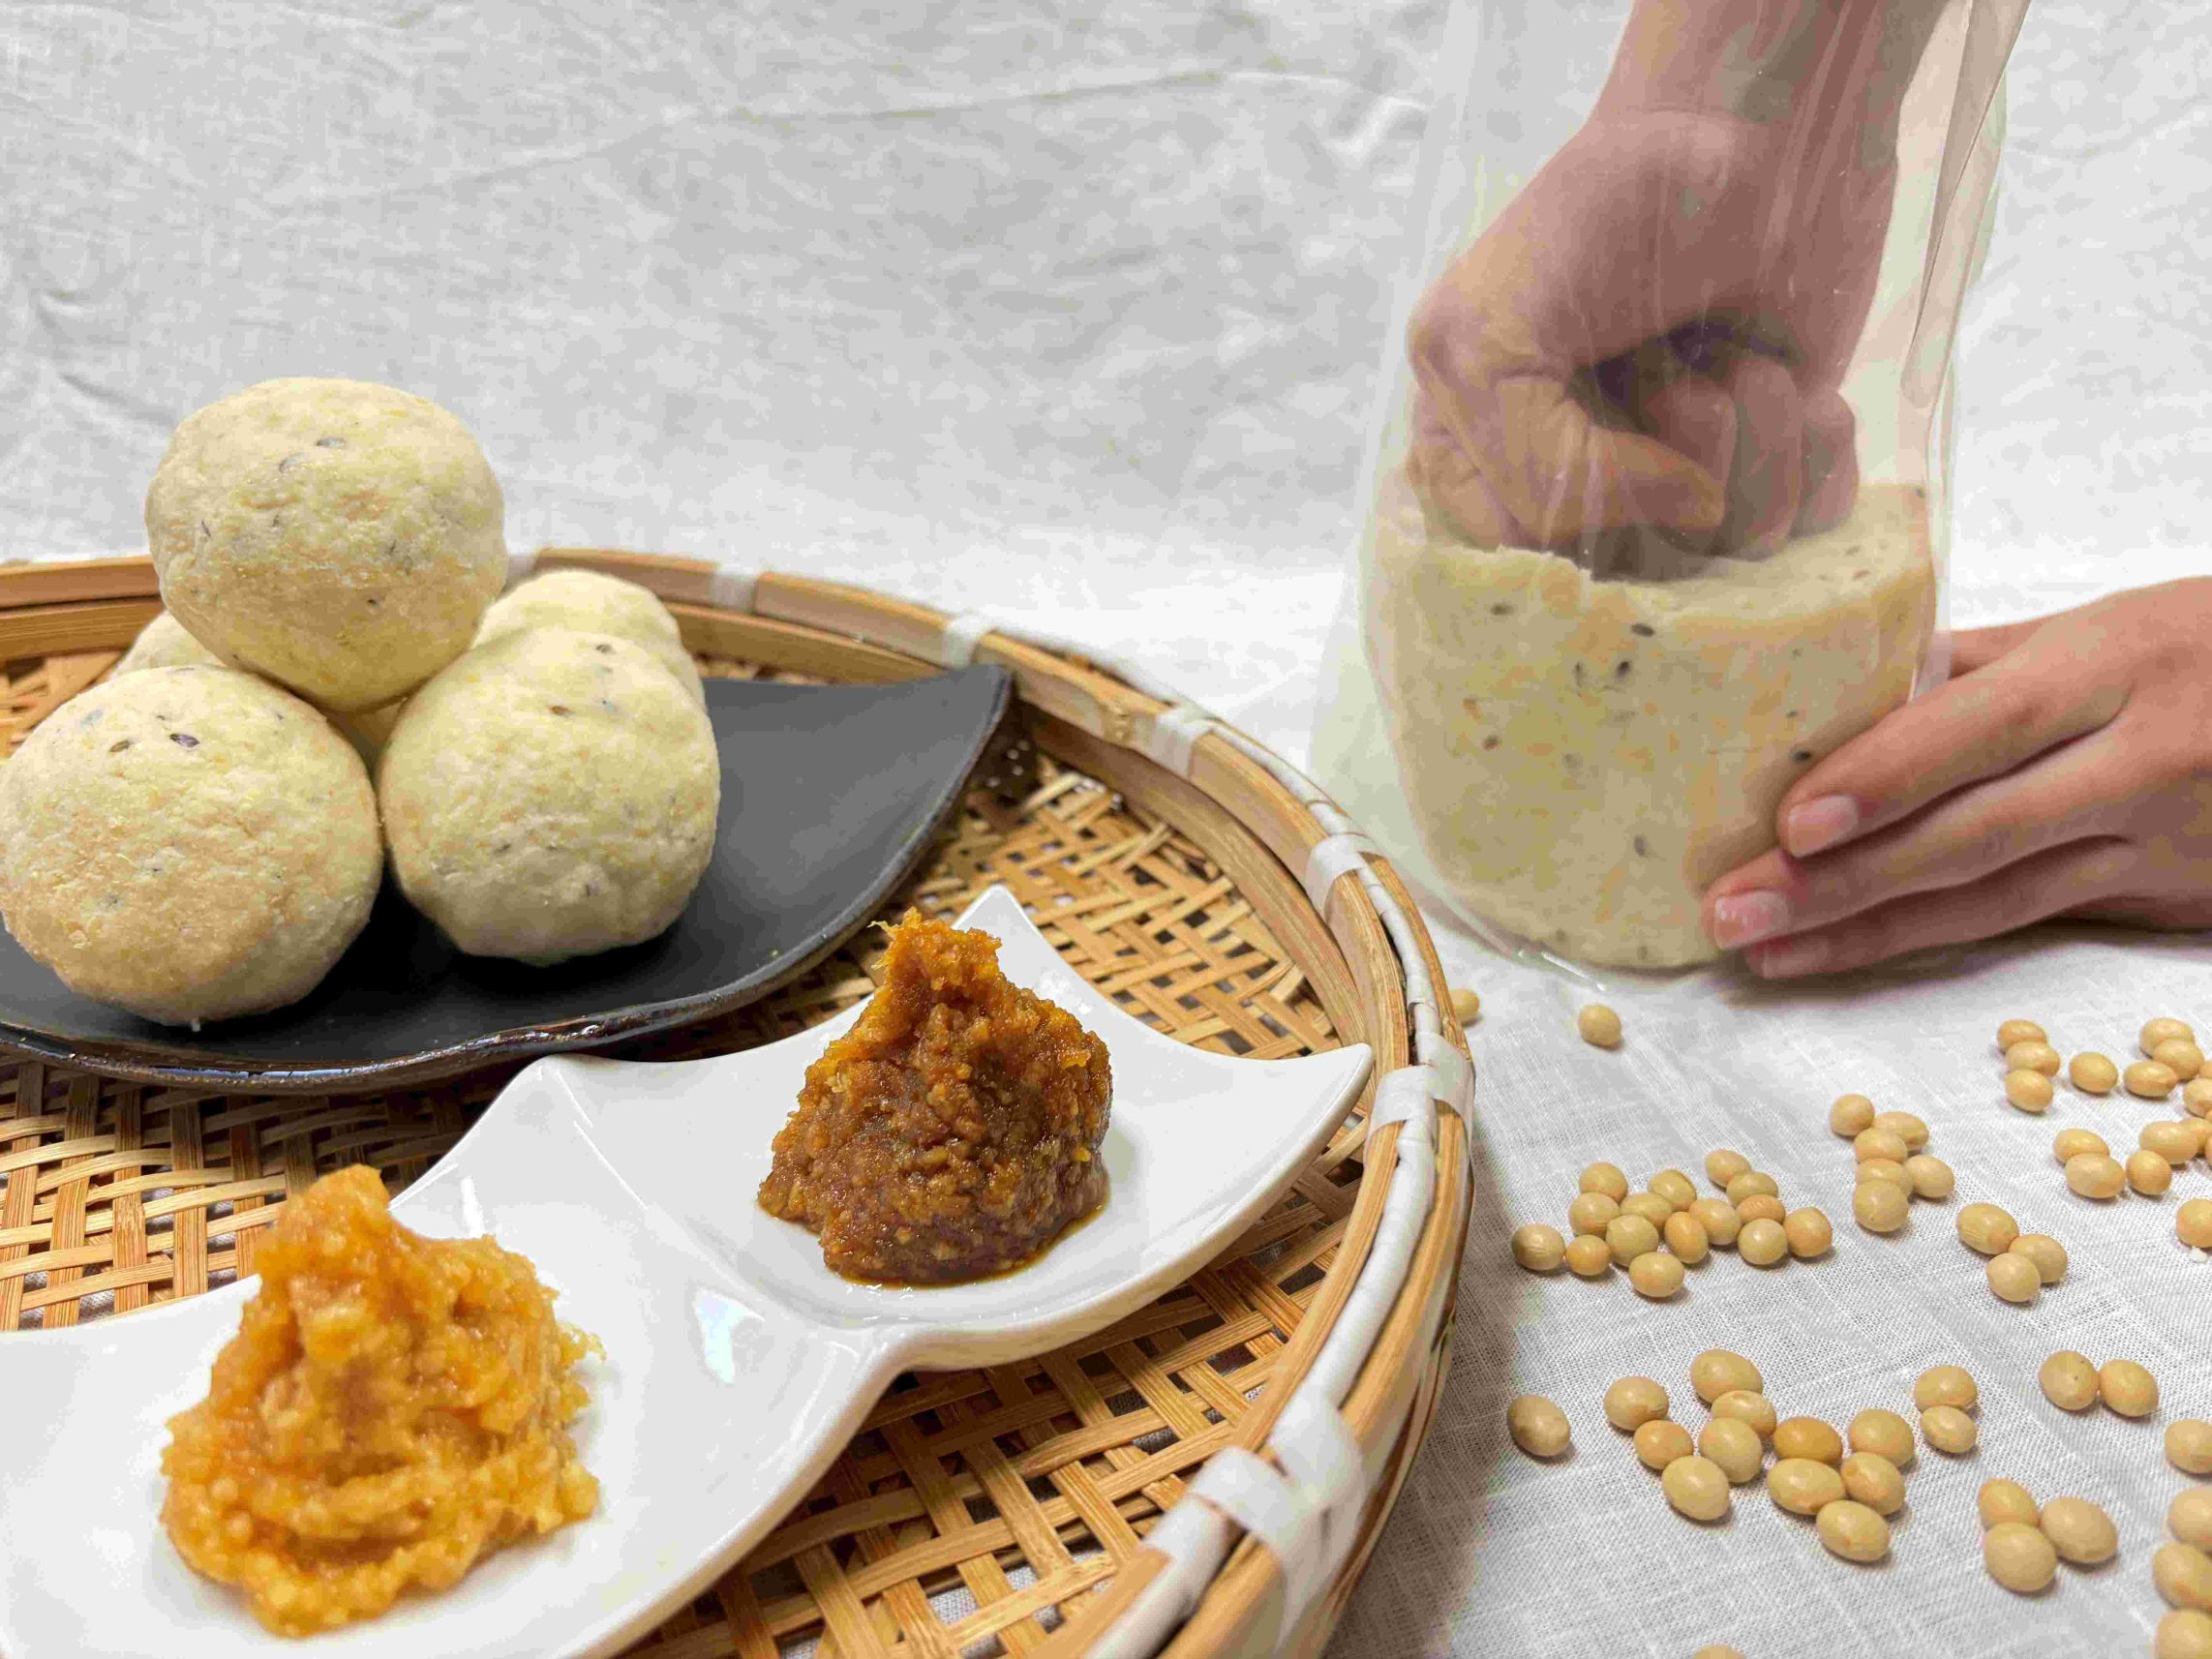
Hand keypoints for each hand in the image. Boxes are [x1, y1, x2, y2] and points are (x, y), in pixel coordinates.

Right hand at [1406, 102, 1892, 559]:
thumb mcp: (1498, 333)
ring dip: (1750, 432)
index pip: (1523, 558)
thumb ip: (1532, 459)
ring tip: (1728, 347)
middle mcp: (1584, 486)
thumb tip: (1690, 517)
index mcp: (1481, 458)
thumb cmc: (1608, 214)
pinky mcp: (1782, 467)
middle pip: (1635, 568)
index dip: (1575, 507)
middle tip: (1666, 361)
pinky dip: (1816, 444)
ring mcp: (1685, 484)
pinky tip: (1793, 376)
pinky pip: (1814, 523)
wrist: (1755, 128)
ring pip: (1730, 547)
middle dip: (1667, 458)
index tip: (1599, 418)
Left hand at [1703, 578, 2211, 976]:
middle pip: (1974, 834)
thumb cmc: (2205, 648)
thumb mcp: (2109, 627)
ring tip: (1765, 952)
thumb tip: (1846, 693)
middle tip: (1732, 911)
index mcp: (2117, 666)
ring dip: (1869, 933)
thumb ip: (1981, 665)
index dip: (1885, 778)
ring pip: (1996, 902)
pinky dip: (1934, 944)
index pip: (1983, 728)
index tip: (1789, 824)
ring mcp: (2158, 844)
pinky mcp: (2164, 902)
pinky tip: (1853, 956)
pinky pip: (2031, 926)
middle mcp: (2142, 761)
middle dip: (1842, 883)